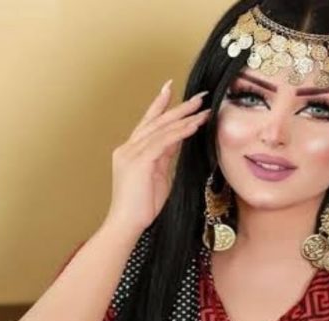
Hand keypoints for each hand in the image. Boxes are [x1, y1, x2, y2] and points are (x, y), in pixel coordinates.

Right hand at [102, 80, 210, 235]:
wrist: (126, 224)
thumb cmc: (142, 206)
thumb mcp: (157, 175)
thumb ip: (165, 157)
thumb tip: (178, 140)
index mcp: (130, 152)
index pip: (147, 123)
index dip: (159, 105)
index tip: (170, 89)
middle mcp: (128, 148)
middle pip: (156, 121)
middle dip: (178, 107)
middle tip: (198, 95)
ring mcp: (131, 154)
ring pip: (161, 128)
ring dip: (184, 117)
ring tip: (202, 108)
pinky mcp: (139, 162)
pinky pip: (163, 141)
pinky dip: (180, 132)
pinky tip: (194, 125)